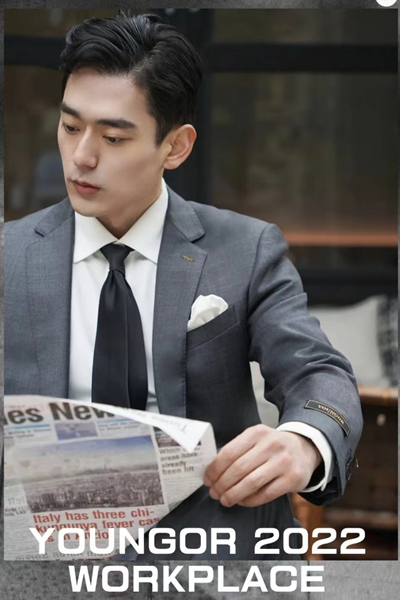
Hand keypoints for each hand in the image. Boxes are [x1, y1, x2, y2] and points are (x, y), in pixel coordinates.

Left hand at [203, 424, 321, 507]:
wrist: (305, 448)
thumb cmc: (272, 447)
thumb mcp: (256, 439)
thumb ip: (238, 451)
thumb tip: (213, 472)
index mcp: (257, 432)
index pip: (229, 452)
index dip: (215, 469)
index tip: (207, 480)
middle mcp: (271, 445)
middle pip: (238, 469)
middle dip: (222, 484)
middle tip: (214, 493)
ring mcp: (283, 462)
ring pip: (251, 483)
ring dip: (234, 494)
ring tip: (225, 500)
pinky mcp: (292, 478)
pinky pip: (266, 494)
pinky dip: (250, 500)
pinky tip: (242, 501)